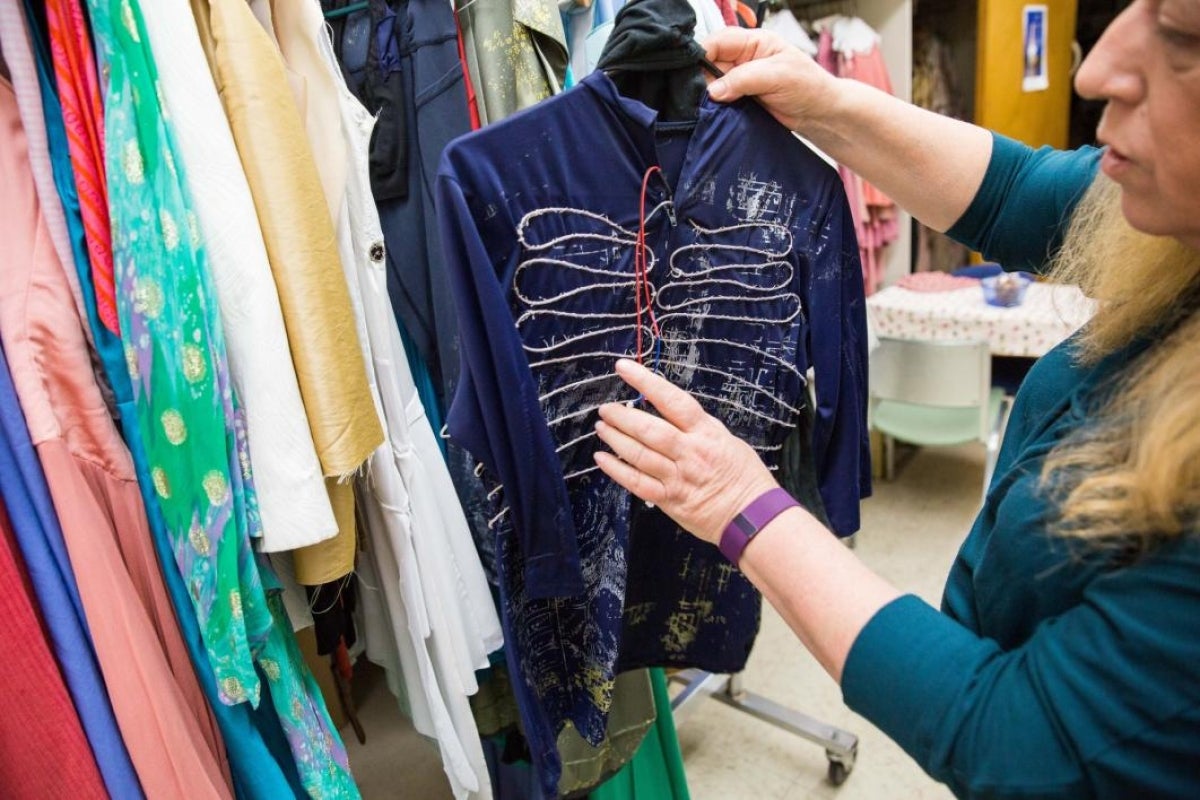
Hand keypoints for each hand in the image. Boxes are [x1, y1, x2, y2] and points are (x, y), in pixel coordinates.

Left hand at [593, 359, 779, 545]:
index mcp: (706, 433)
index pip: (673, 400)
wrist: (754, 517)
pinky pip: (638, 484)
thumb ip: (700, 429)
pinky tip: (602, 459)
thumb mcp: (728, 441)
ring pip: (640, 455)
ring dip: (616, 439)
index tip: (624, 368)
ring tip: (602, 427)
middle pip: (650, 429)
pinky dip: (617, 471)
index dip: (647, 382)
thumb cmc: (745, 477)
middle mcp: (690, 452)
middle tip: (606, 409)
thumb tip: (673, 415)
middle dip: (623, 416)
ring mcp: (679, 477)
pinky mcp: (671, 500)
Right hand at [703, 27, 841, 133]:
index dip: (702, 54)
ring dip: (707, 96)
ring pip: (711, 84)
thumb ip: (744, 79)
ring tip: (705, 107)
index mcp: (753, 43)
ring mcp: (740, 81)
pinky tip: (711, 114)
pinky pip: (719, 102)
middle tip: (700, 96)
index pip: (719, 41)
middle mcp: (743, 59)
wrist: (819, 114)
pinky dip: (713, 108)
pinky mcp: (739, 100)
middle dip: (701, 79)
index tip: (690, 72)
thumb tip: (713, 90)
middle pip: (709, 63)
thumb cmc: (808, 86)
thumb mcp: (778, 76)